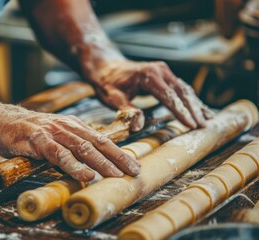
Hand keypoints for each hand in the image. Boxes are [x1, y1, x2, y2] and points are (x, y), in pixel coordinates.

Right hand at [0, 104, 139, 180]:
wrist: (3, 121)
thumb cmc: (31, 132)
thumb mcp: (56, 134)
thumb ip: (72, 145)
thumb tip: (92, 162)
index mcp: (74, 125)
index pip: (101, 139)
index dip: (119, 152)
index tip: (133, 165)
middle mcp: (67, 127)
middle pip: (97, 143)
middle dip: (117, 158)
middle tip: (132, 171)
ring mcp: (53, 132)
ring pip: (81, 147)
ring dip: (100, 162)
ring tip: (114, 175)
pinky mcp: (37, 140)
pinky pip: (58, 154)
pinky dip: (72, 165)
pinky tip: (84, 175)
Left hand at [86, 60, 213, 129]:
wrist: (106, 67)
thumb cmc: (108, 83)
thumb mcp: (112, 98)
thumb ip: (126, 111)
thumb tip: (139, 125)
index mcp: (149, 76)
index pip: (169, 96)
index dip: (181, 112)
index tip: (191, 125)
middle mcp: (160, 70)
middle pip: (181, 92)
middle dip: (193, 110)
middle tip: (203, 127)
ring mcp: (164, 71)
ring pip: (184, 90)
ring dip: (196, 105)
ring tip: (207, 120)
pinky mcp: (165, 75)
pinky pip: (181, 88)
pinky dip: (191, 100)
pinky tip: (201, 110)